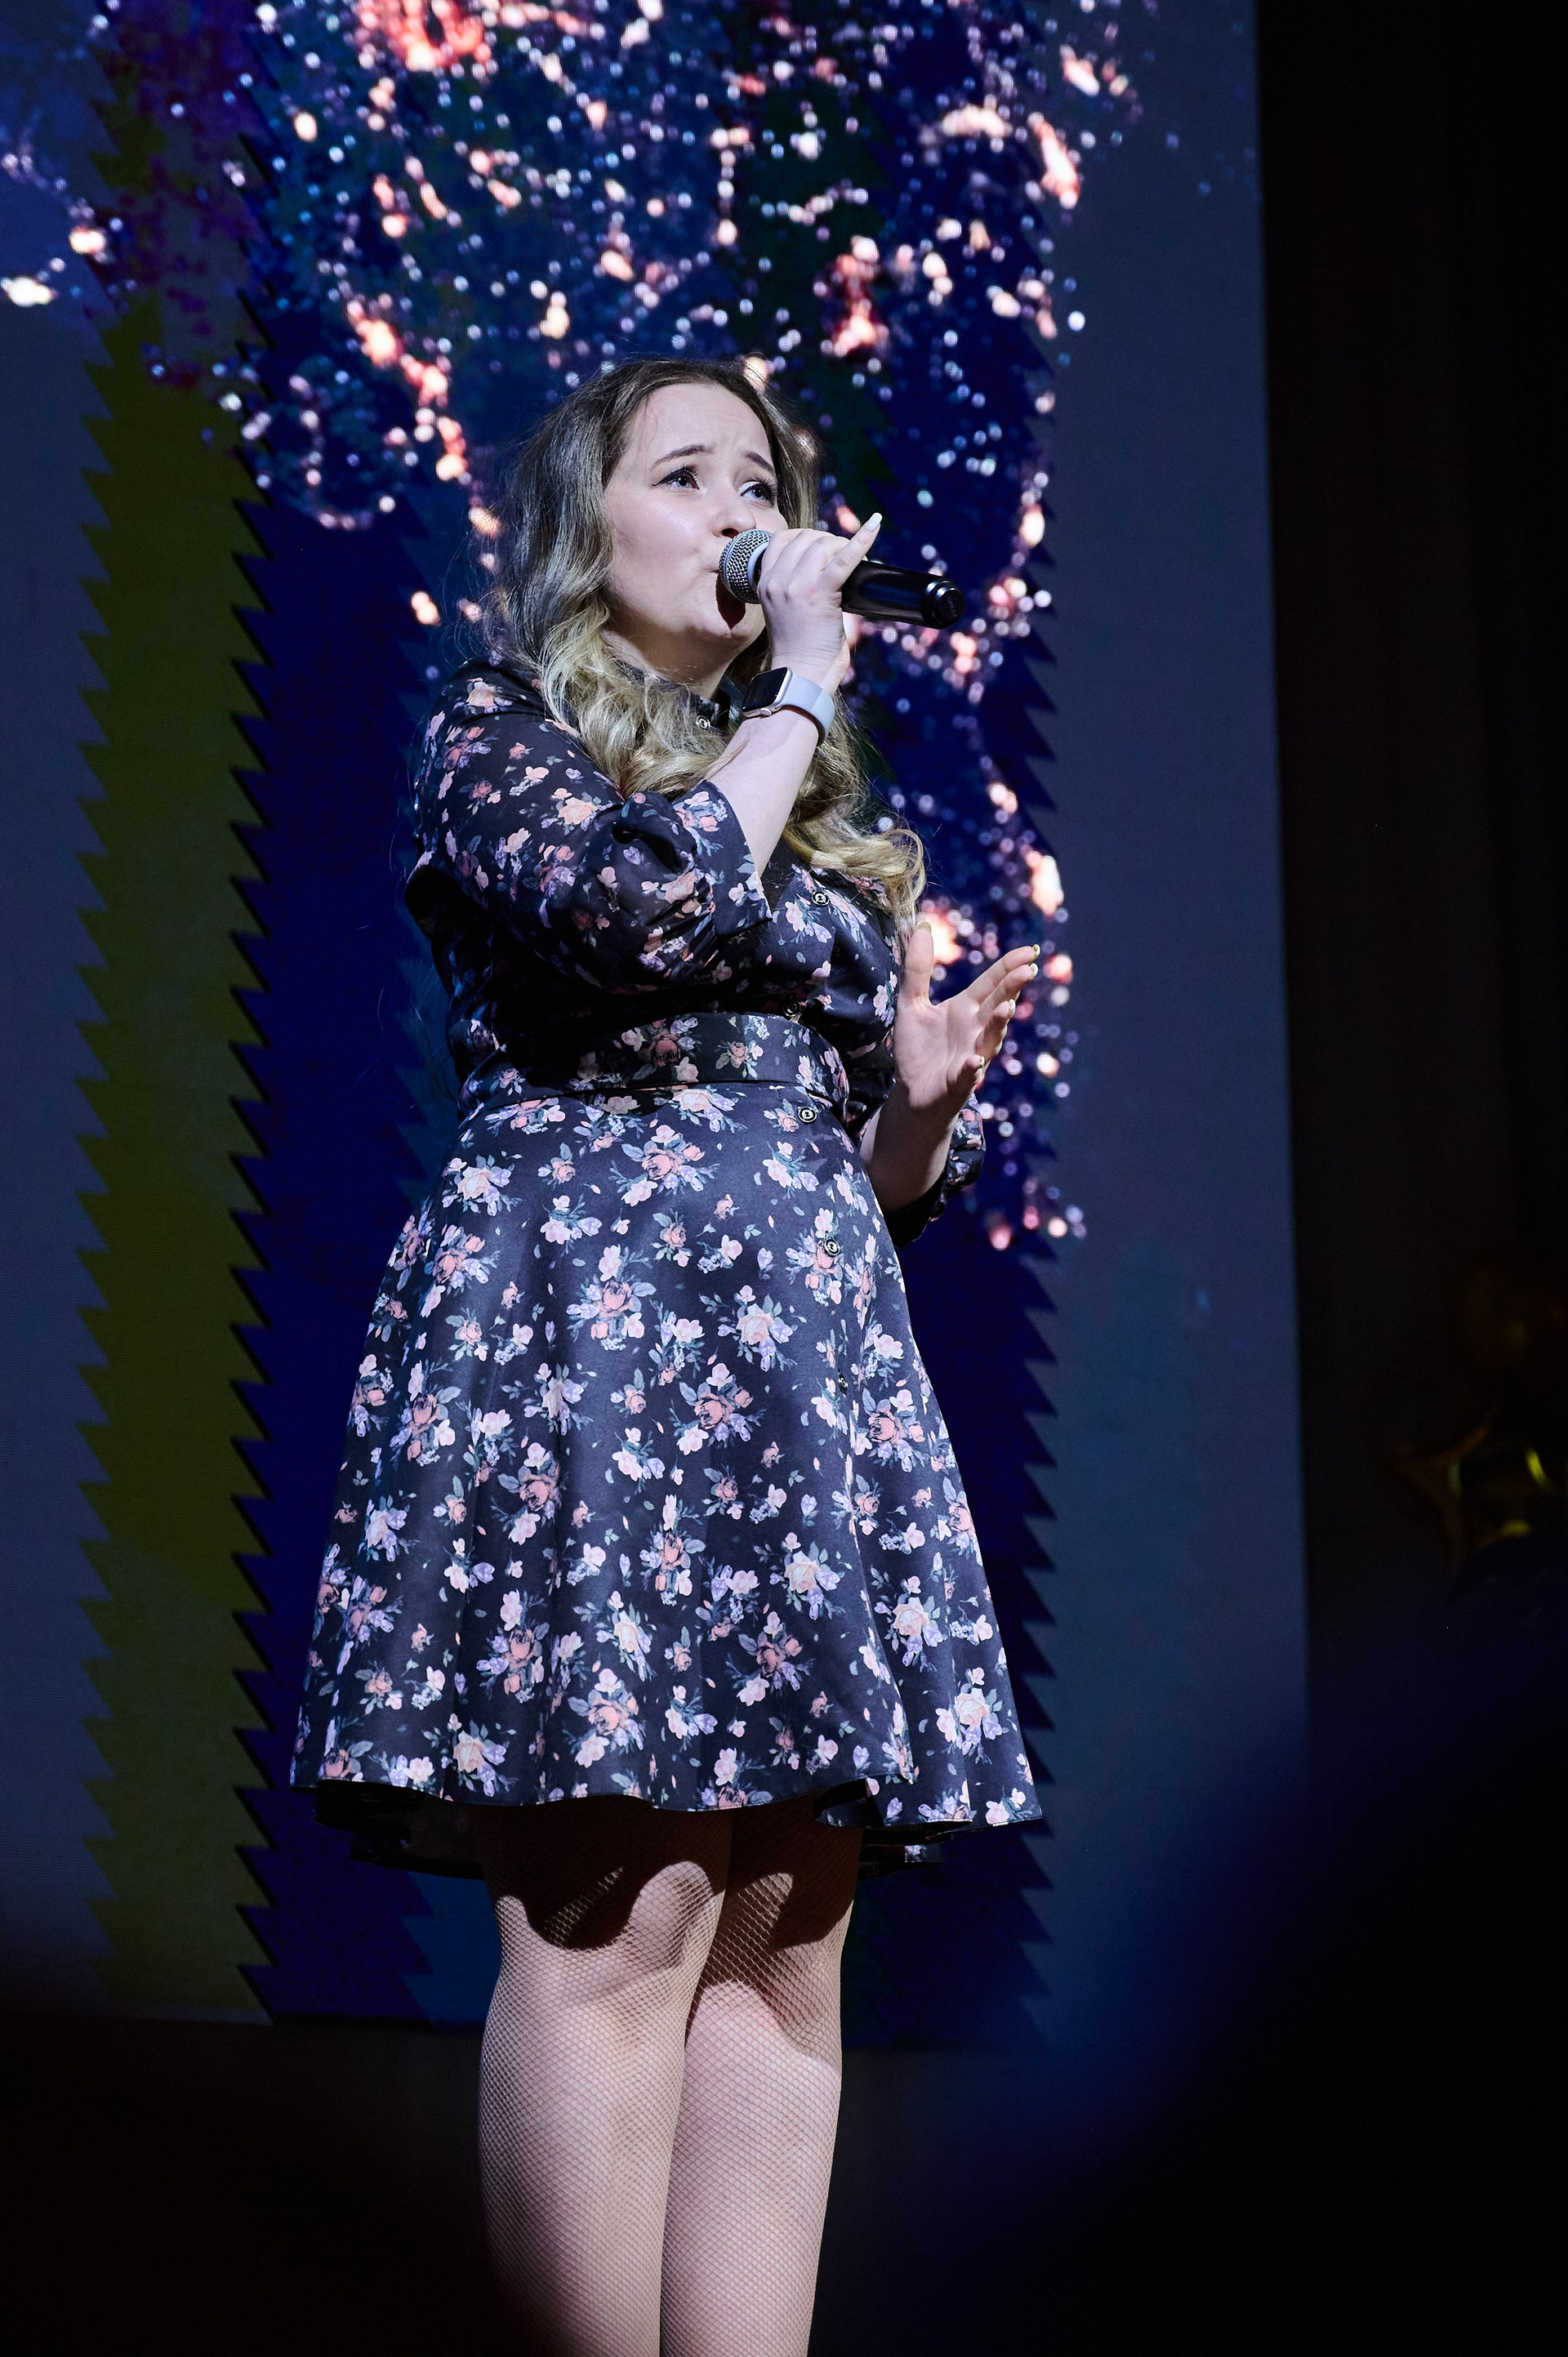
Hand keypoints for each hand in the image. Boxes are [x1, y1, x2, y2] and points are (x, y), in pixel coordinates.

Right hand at [755, 512, 882, 693]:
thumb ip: (794, 588)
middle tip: (845, 559)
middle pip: (806, 538)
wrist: (801, 674)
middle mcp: (777, 579)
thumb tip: (826, 567)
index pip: (781, 540)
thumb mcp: (784, 611)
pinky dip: (862, 540)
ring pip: (824, 544)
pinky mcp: (820, 593)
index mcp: (765, 582)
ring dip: (843, 545)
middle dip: (829, 542)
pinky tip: (874, 525)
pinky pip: (844, 558)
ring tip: (857, 560)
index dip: (805, 537)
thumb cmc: (799, 650)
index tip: (821, 548)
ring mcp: (796, 585)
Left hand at [893, 927, 1038, 1129]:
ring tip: (1005, 1008)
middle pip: (998, 1005)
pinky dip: (971, 1067)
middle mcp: (975, 1030)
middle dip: (1012, 988)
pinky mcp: (959, 1082)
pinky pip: (968, 1074)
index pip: (992, 983)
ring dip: (998, 1024)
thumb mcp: (911, 1003)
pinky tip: (973, 1060)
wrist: (911, 1094)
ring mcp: (972, 1056)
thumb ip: (918, 969)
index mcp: (966, 1009)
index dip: (1009, 966)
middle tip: (1027, 970)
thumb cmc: (918, 1049)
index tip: (1030, 950)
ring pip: (990, 1038)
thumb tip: (922, 927)